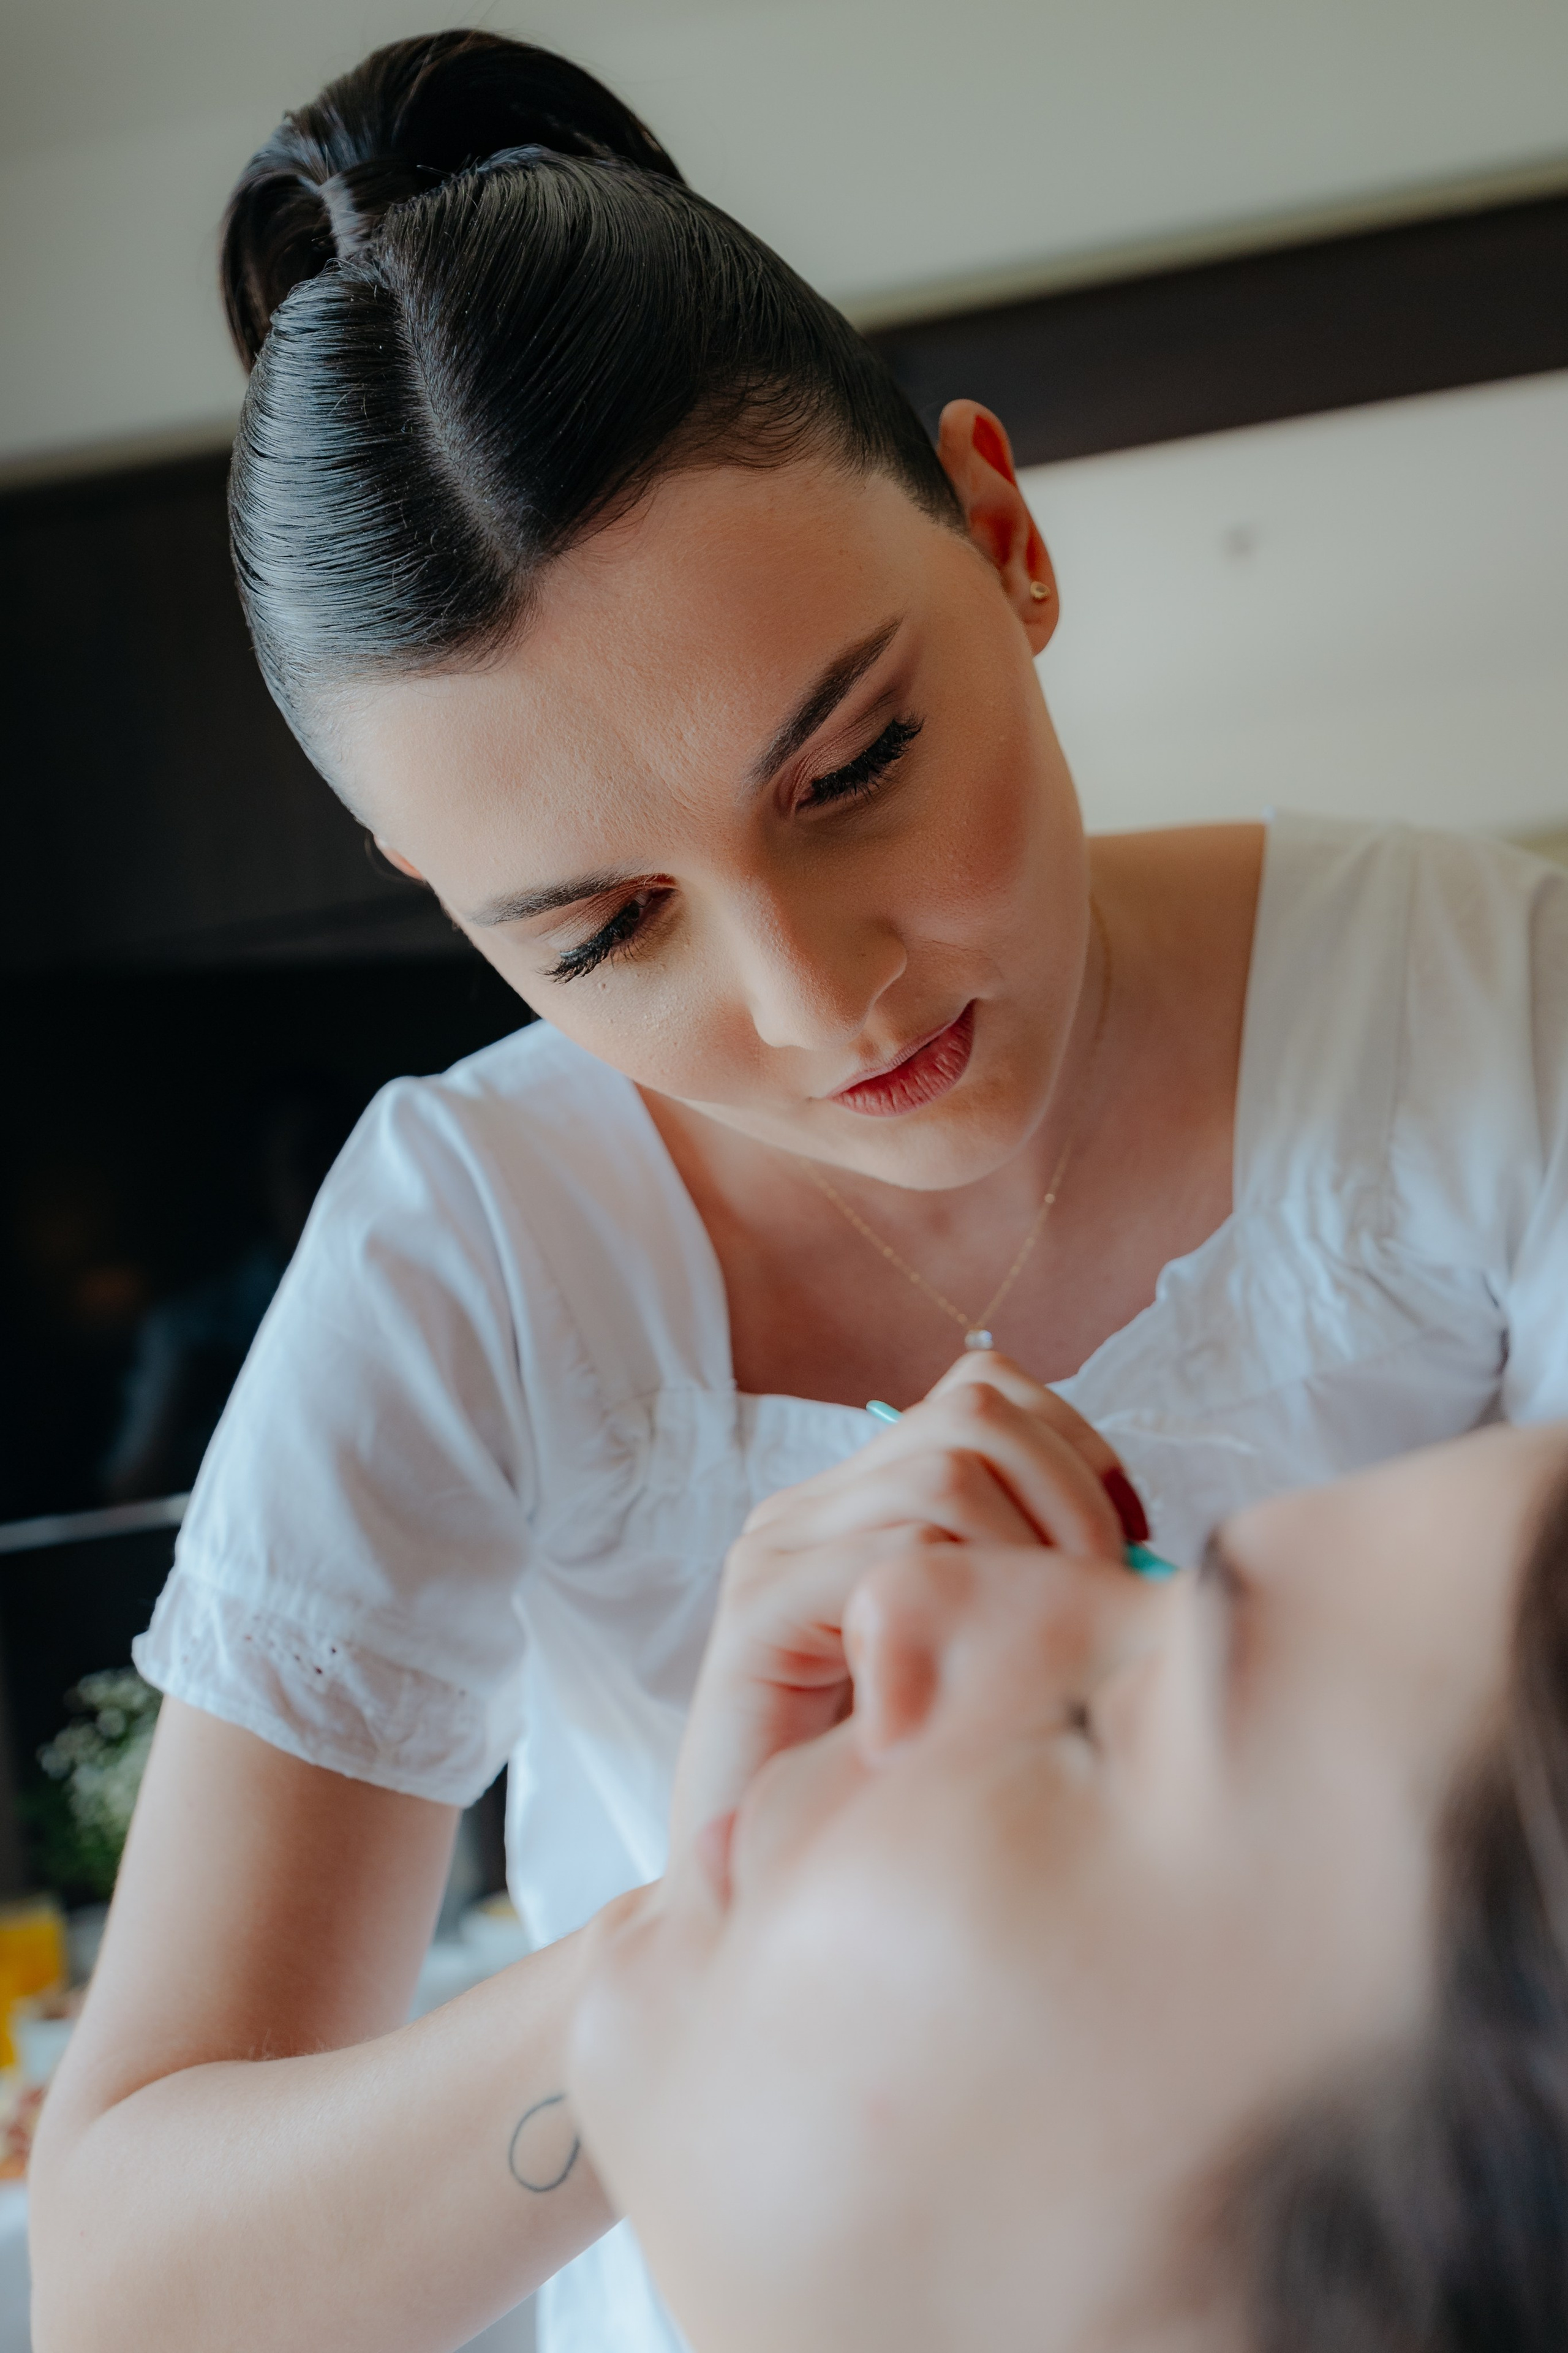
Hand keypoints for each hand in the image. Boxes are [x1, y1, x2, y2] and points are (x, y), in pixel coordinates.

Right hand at [669, 1354, 1143, 1855]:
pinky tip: (984, 1684)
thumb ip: (1028, 1588)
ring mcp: (777, 1552)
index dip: (1076, 1445)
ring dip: (1031, 1555)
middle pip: (974, 1411)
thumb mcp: (978, 1663)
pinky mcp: (757, 1617)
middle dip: (1069, 1492)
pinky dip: (966, 1607)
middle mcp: (812, 1505)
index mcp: (863, 1498)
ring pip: (945, 1477)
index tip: (1128, 1537)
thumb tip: (1144, 1549)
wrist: (749, 1894)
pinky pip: (892, 1561)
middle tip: (1095, 1593)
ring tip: (1043, 1645)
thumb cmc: (889, 1792)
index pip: (983, 1390)